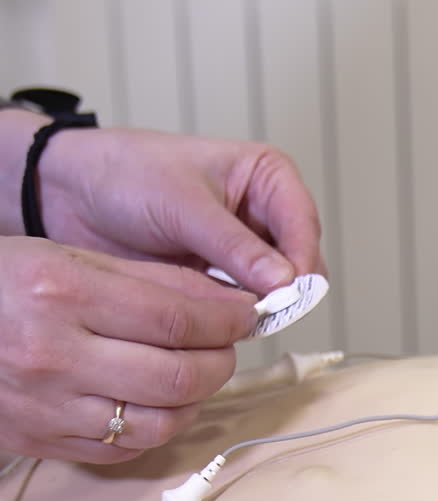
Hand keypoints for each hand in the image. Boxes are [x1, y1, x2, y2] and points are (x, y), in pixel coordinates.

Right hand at [0, 236, 256, 463]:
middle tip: (226, 346)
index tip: (246, 314)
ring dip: (194, 402)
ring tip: (196, 374)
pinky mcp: (43, 442)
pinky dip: (155, 428)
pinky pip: (123, 449)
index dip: (227, 320)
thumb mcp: (65, 256)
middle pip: (177, 376)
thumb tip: (224, 299)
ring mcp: (48, 406)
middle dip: (220, 362)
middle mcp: (56, 354)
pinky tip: (158, 403)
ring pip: (159, 423)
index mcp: (62, 292)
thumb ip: (148, 279)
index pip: (177, 317)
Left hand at [36, 127, 323, 295]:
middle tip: (261, 312)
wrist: (71, 197)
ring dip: (258, 310)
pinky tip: (214, 326)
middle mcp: (263, 217)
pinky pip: (241, 311)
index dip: (301, 261)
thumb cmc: (125, 175)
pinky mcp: (219, 286)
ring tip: (232, 320)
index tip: (288, 292)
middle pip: (298, 264)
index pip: (304, 223)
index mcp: (267, 178)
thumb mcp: (183, 205)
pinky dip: (233, 322)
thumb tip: (284, 281)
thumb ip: (234, 245)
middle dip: (283, 291)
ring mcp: (243, 256)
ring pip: (274, 293)